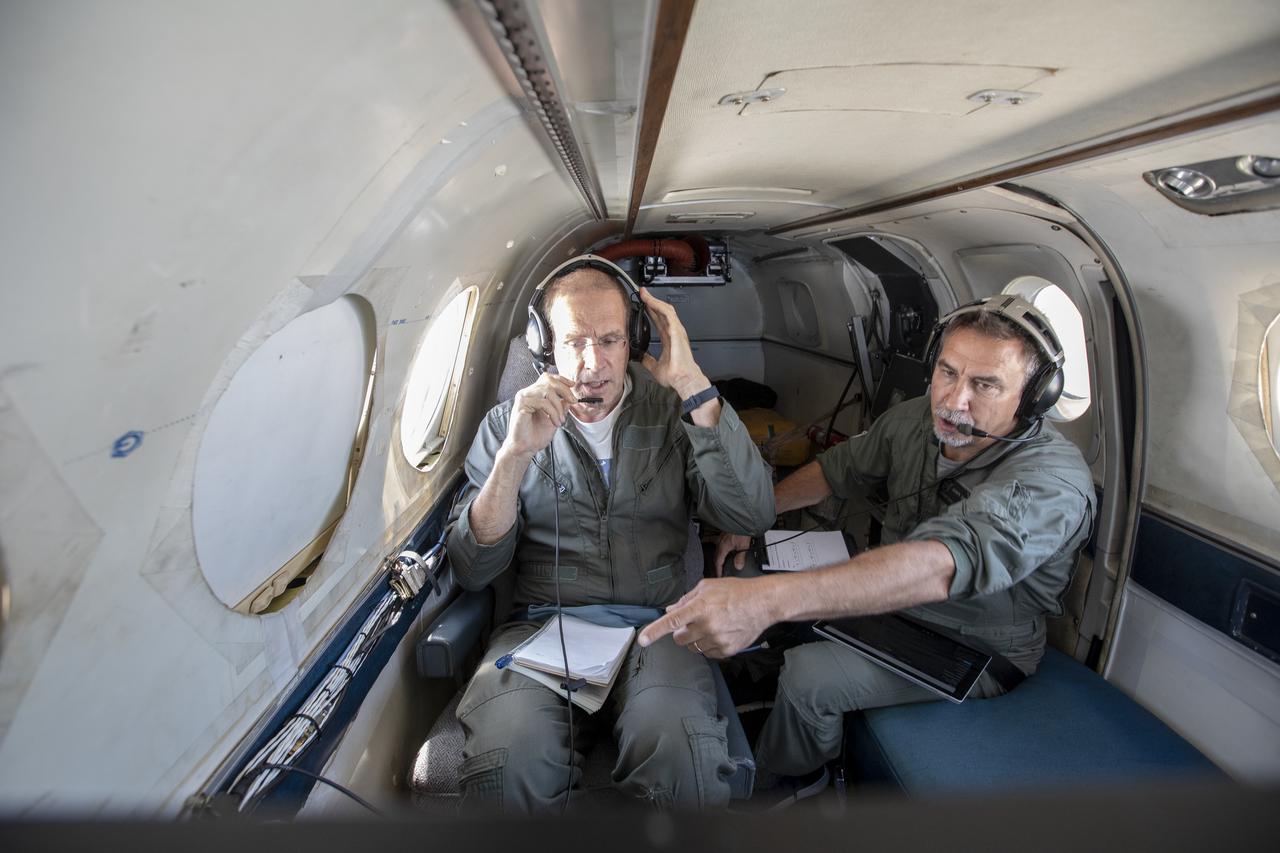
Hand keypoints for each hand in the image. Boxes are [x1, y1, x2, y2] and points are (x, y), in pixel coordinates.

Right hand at [504, 374, 576, 456]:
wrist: (525, 448)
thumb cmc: (535, 435)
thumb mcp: (554, 418)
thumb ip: (561, 407)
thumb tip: (569, 398)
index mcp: (533, 394)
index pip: (547, 378)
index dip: (561, 379)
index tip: (572, 385)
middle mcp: (527, 393)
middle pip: (548, 381)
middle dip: (564, 390)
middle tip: (573, 401)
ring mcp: (523, 398)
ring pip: (547, 391)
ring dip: (559, 406)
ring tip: (561, 419)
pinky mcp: (522, 405)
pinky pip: (543, 403)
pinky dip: (553, 413)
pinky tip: (555, 422)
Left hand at [637, 577, 776, 658]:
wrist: (763, 603)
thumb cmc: (736, 591)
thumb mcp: (708, 587)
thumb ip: (686, 599)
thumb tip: (670, 609)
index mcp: (700, 606)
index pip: (672, 621)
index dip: (655, 631)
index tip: (643, 640)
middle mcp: (707, 625)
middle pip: (680, 639)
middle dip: (682, 632)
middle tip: (694, 622)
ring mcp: (717, 639)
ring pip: (693, 647)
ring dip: (696, 639)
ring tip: (712, 625)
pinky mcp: (727, 650)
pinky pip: (707, 654)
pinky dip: (709, 645)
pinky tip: (721, 633)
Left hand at [638, 287, 709, 398]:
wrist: (683, 379)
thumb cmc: (676, 375)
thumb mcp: (655, 366)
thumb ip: (648, 360)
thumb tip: (641, 357)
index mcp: (669, 339)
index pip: (658, 320)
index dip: (650, 311)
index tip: (642, 304)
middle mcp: (673, 333)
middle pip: (661, 312)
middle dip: (651, 302)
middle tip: (642, 293)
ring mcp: (676, 331)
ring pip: (665, 310)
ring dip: (654, 301)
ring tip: (645, 294)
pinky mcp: (677, 331)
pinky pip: (668, 315)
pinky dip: (659, 306)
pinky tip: (651, 302)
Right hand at [714, 533, 753, 575]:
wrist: (742, 518)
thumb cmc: (742, 529)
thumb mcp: (744, 545)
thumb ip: (740, 557)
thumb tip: (738, 566)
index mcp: (723, 546)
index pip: (718, 561)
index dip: (718, 570)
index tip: (718, 575)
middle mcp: (720, 541)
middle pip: (715, 556)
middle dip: (716, 564)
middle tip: (717, 570)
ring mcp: (720, 536)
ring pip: (713, 546)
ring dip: (713, 553)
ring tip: (711, 556)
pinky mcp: (723, 532)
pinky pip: (715, 539)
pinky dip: (713, 541)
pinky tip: (716, 542)